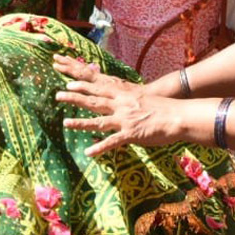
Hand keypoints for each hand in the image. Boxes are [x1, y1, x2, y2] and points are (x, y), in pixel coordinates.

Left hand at [53, 54, 178, 155]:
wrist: (177, 116)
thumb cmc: (161, 108)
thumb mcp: (141, 98)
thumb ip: (127, 100)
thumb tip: (118, 100)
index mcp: (124, 94)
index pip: (100, 87)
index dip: (83, 85)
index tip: (68, 81)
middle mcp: (121, 105)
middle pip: (94, 101)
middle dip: (74, 97)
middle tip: (57, 95)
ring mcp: (125, 119)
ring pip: (98, 121)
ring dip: (80, 122)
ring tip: (65, 123)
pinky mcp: (131, 134)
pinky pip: (112, 142)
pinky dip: (99, 147)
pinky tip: (88, 152)